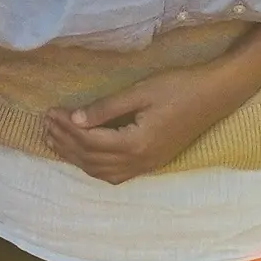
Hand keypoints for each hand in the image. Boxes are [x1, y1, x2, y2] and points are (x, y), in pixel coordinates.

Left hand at [41, 53, 253, 184]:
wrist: (215, 95)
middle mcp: (139, 161)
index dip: (66, 129)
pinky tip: (84, 156)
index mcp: (136, 144)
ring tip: (56, 141)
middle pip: (91, 159)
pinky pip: (116, 174)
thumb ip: (106, 109)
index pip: (90, 141)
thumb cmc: (179, 87)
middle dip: (65, 143)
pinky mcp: (152, 162)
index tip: (50, 113)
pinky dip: (94, 166)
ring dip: (76, 157)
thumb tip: (75, 120)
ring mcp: (147, 165)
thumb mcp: (140, 92)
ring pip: (101, 171)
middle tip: (45, 126)